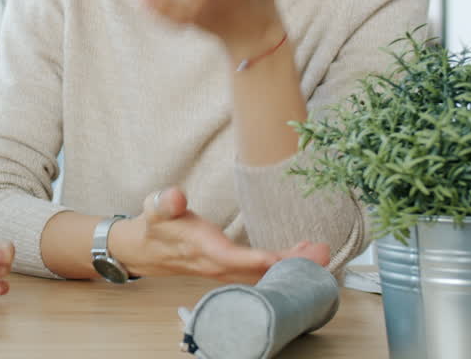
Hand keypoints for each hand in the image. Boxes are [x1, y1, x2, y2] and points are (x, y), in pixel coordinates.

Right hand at [122, 187, 329, 284]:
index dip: (258, 260)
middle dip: (291, 265)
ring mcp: (228, 271)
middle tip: (321, 253)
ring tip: (320, 252)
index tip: (282, 257)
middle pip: (259, 272)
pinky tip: (300, 253)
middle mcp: (219, 266)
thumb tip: (174, 196)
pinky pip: (263, 272)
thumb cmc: (157, 226)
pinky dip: (285, 265)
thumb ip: (166, 202)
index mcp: (203, 250)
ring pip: (265, 275)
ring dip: (294, 266)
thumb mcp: (155, 208)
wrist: (149, 249)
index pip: (234, 259)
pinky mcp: (233, 269)